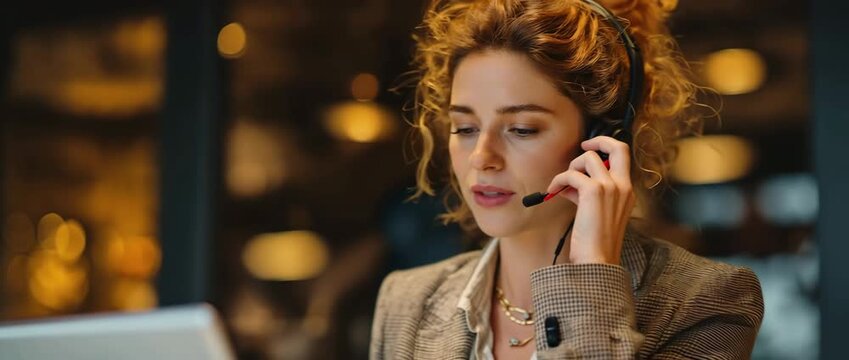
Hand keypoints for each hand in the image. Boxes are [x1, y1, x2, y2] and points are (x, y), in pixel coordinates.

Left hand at [545, 136, 635, 264]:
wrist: (597, 260)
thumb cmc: (596, 242)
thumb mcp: (596, 213)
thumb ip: (587, 194)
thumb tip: (569, 184)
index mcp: (627, 192)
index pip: (624, 156)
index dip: (606, 146)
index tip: (590, 148)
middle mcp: (623, 186)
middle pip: (617, 147)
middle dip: (598, 140)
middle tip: (582, 145)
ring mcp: (610, 187)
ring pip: (588, 157)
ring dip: (571, 167)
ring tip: (562, 185)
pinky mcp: (594, 191)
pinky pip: (571, 174)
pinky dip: (558, 180)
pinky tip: (552, 191)